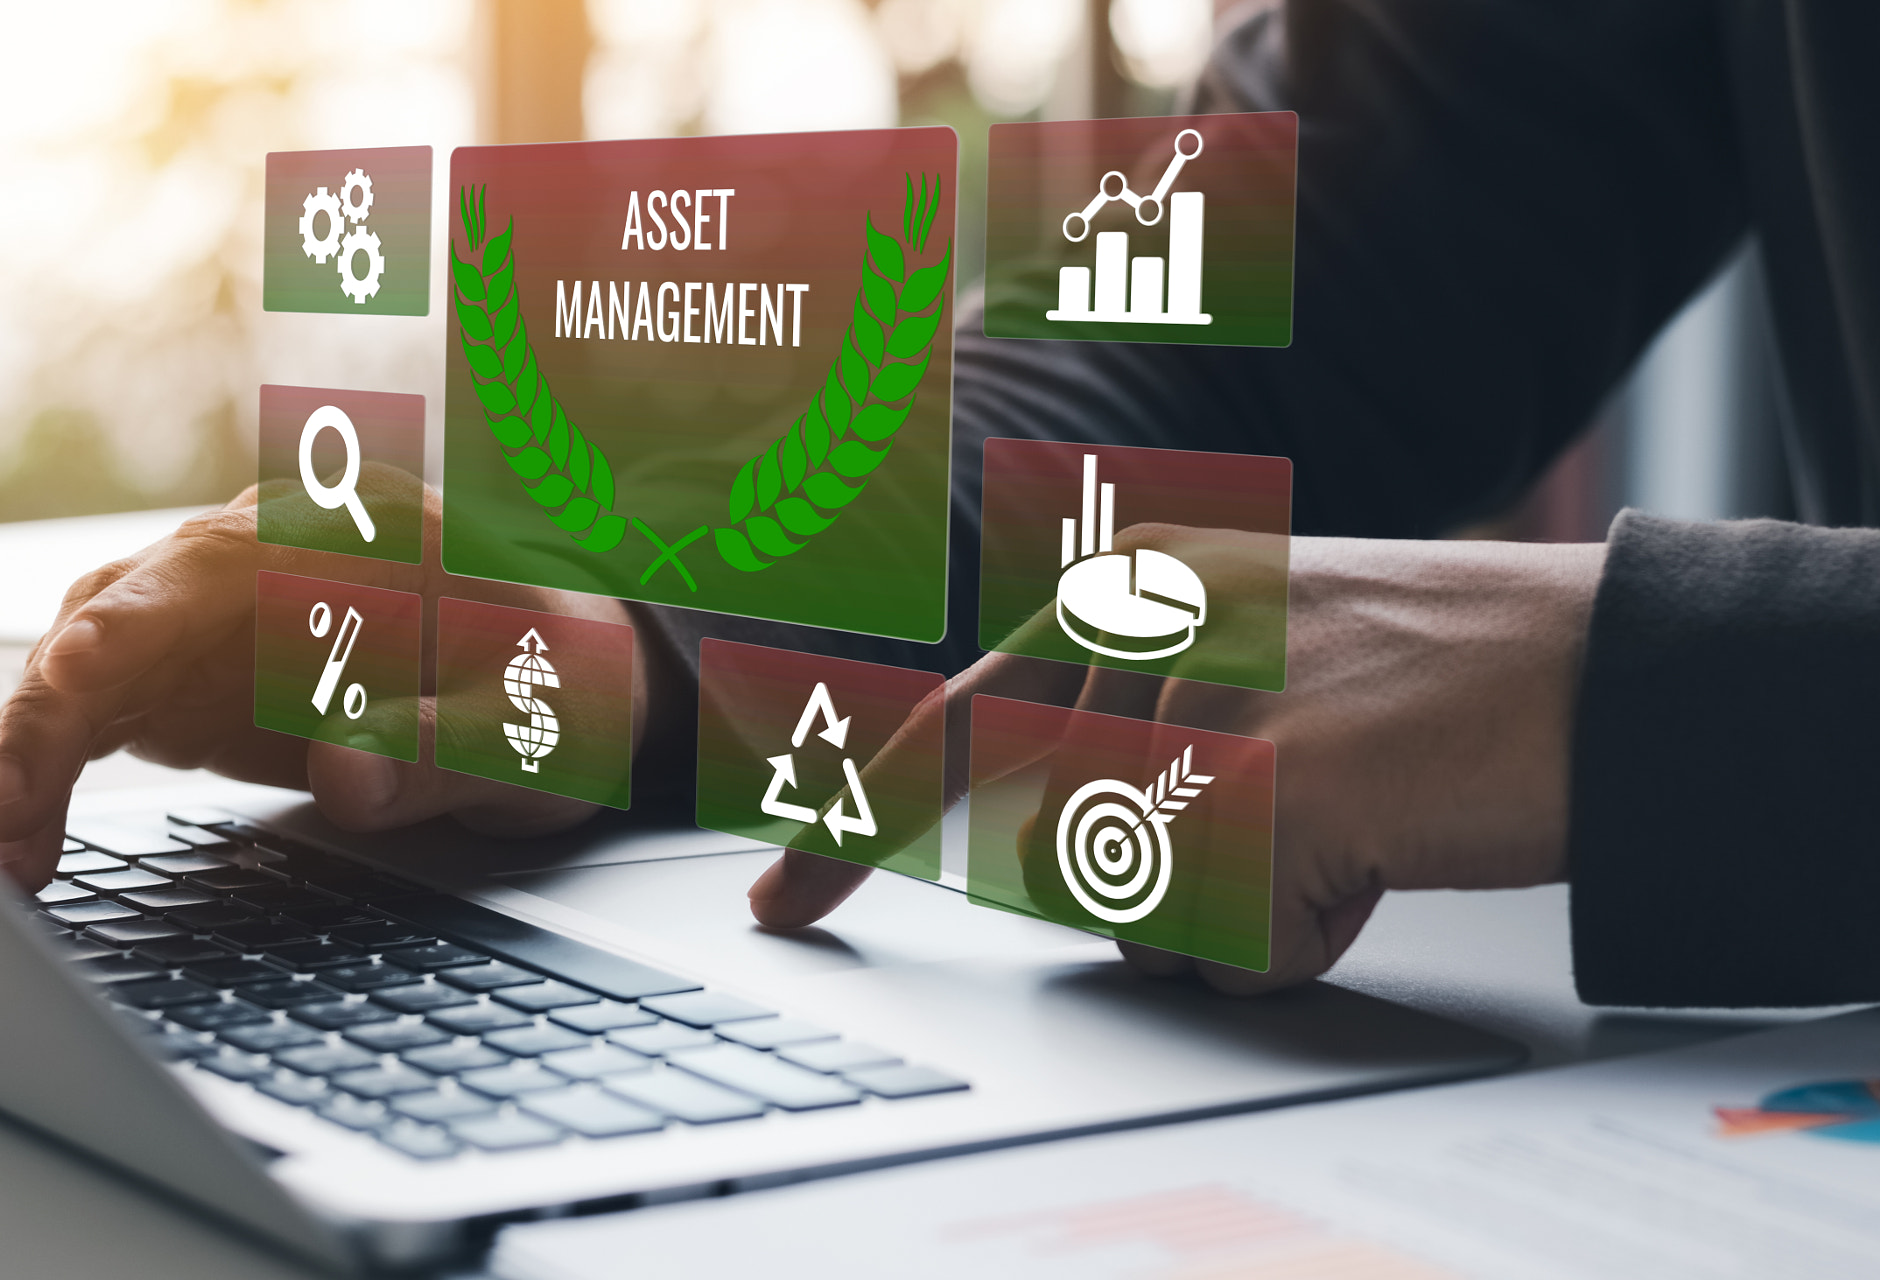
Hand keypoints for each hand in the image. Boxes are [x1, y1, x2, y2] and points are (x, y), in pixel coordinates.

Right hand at [0, 473, 652, 893]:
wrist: (569, 683)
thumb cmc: (560, 682)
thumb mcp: (534, 723)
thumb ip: (445, 748)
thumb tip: (347, 774)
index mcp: (345, 533)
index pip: (204, 569)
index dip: (125, 630)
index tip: (67, 683)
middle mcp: (259, 557)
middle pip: (116, 618)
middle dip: (47, 717)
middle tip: (3, 827)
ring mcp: (217, 617)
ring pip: (86, 669)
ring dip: (28, 755)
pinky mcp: (198, 678)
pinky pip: (101, 717)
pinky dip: (52, 772)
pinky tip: (12, 838)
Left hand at [749, 530, 1605, 993]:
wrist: (1599, 666)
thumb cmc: (1431, 676)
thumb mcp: (1252, 650)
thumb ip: (1133, 715)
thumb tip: (1046, 837)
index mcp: (1124, 583)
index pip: (951, 725)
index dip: (851, 824)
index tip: (781, 900)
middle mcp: (1139, 627)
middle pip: (1062, 855)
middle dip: (1168, 887)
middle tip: (1304, 821)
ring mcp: (1198, 700)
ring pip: (1137, 909)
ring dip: (1242, 908)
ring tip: (1347, 822)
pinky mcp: (1265, 781)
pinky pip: (1228, 942)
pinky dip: (1302, 935)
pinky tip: (1376, 854)